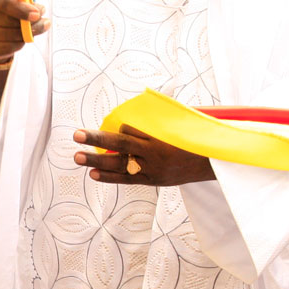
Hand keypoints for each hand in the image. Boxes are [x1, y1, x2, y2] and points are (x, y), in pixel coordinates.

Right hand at [0, 0, 48, 66]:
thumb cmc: (6, 4)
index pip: (4, 3)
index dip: (21, 9)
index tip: (37, 13)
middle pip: (10, 23)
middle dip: (31, 23)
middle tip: (43, 19)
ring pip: (10, 37)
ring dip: (28, 34)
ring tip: (38, 26)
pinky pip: (6, 49)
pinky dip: (18, 44)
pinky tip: (23, 37)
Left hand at [73, 124, 213, 186]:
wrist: (211, 164)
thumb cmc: (194, 139)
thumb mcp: (180, 123)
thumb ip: (158, 117)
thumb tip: (139, 107)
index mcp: (161, 139)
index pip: (132, 131)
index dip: (121, 129)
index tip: (116, 127)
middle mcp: (153, 155)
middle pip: (120, 145)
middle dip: (97, 139)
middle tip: (76, 135)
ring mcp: (151, 170)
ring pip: (119, 165)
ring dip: (96, 161)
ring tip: (76, 156)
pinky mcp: (151, 181)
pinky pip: (126, 179)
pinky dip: (109, 177)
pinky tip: (92, 174)